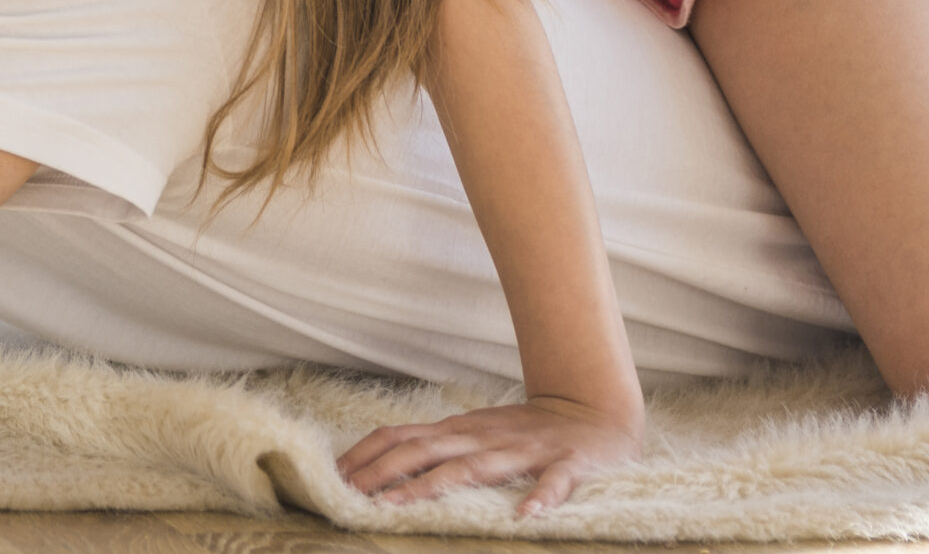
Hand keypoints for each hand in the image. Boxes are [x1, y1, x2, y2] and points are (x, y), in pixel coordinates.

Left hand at [336, 396, 641, 515]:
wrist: (594, 412)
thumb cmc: (525, 431)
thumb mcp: (473, 431)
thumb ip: (435, 445)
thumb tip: (380, 465)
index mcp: (460, 430)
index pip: (400, 435)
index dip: (366, 455)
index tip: (334, 476)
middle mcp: (483, 437)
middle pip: (424, 451)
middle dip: (383, 472)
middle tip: (351, 494)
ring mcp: (523, 451)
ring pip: (473, 467)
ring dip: (434, 485)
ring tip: (400, 503)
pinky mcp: (567, 464)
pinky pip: (553, 483)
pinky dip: (539, 498)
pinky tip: (524, 515)